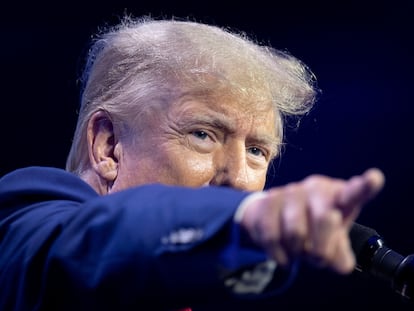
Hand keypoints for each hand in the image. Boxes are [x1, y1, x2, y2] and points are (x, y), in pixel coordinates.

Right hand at [239, 168, 384, 273]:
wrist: (272, 220)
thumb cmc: (311, 229)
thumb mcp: (331, 243)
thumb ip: (340, 255)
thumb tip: (339, 264)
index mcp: (339, 196)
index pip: (355, 192)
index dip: (365, 186)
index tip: (374, 179)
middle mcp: (316, 188)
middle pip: (325, 219)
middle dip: (321, 249)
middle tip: (317, 257)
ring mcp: (290, 192)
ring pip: (296, 232)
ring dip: (297, 252)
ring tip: (297, 251)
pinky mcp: (267, 201)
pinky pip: (272, 236)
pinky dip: (280, 255)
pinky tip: (283, 255)